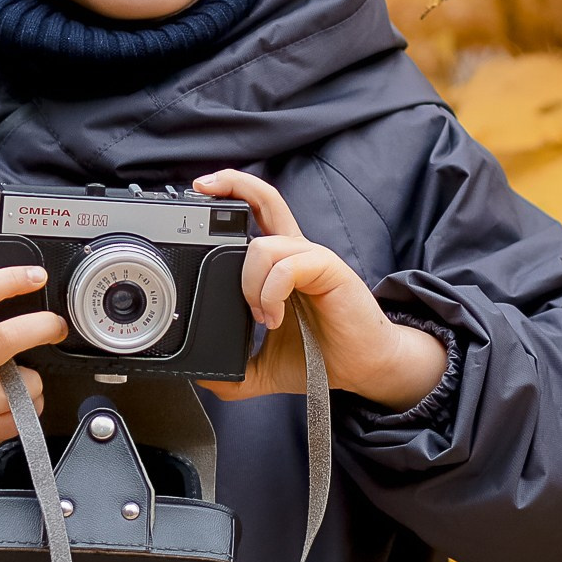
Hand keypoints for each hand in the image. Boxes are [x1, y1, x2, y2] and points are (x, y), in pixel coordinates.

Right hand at [0, 264, 66, 488]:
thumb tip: (15, 295)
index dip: (10, 279)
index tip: (37, 276)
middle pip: (9, 337)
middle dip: (44, 326)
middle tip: (56, 326)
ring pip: (30, 382)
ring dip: (32, 381)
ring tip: (10, 385)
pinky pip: (29, 410)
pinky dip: (27, 406)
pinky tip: (3, 407)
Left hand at [191, 169, 446, 411]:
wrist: (363, 368)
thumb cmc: (320, 356)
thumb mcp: (262, 366)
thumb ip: (234, 367)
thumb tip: (200, 376)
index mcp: (279, 263)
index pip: (253, 213)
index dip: (227, 195)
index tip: (198, 192)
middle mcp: (295, 252)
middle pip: (265, 198)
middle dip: (230, 185)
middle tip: (200, 191)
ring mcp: (312, 258)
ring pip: (264, 245)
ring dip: (250, 284)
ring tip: (261, 317)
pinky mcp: (328, 269)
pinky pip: (287, 267)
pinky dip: (271, 293)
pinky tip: (274, 319)